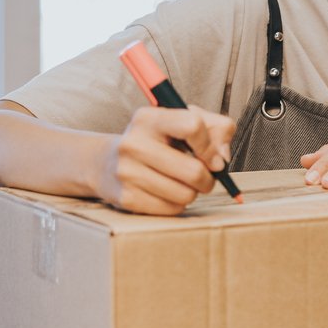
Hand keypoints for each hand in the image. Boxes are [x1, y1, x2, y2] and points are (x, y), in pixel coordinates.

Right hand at [93, 105, 236, 215]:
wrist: (105, 163)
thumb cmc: (153, 142)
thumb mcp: (180, 122)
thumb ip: (214, 128)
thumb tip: (222, 158)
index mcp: (148, 118)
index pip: (192, 125)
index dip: (210, 145)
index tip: (211, 156)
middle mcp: (133, 143)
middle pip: (193, 170)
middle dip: (208, 178)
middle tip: (203, 176)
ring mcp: (127, 172)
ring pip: (186, 194)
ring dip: (192, 192)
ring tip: (181, 182)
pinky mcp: (126, 198)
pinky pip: (171, 209)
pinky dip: (177, 204)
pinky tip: (167, 192)